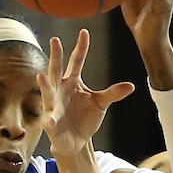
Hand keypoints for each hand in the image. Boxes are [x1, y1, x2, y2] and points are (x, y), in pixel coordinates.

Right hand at [38, 31, 134, 157]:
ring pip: (48, 93)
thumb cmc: (85, 118)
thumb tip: (131, 86)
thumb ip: (113, 93)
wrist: (76, 140)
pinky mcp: (52, 124)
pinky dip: (49, 120)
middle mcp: (60, 90)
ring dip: (44, 85)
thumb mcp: (101, 103)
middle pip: (57, 70)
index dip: (81, 47)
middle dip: (56, 56)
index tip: (84, 32)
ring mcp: (54, 106)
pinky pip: (50, 121)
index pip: (76, 61)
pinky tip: (50, 120)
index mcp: (72, 82)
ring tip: (41, 75)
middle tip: (55, 40)